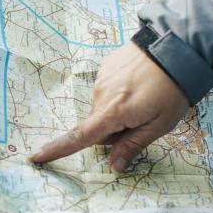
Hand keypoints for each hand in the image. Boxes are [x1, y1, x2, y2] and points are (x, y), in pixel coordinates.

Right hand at [30, 43, 189, 171]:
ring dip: (118, 112)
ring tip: (146, 99)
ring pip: (103, 110)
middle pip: (98, 127)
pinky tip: (140, 85)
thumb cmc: (172, 89)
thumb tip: (114, 166)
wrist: (177, 46)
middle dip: (115, 132)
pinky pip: (107, 91)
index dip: (58, 150)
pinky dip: (120, 95)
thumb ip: (133, 145)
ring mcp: (102, 79)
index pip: (80, 137)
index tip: (36, 157)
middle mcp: (101, 95)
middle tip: (144, 121)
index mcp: (113, 112)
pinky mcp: (106, 67)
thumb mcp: (160, 124)